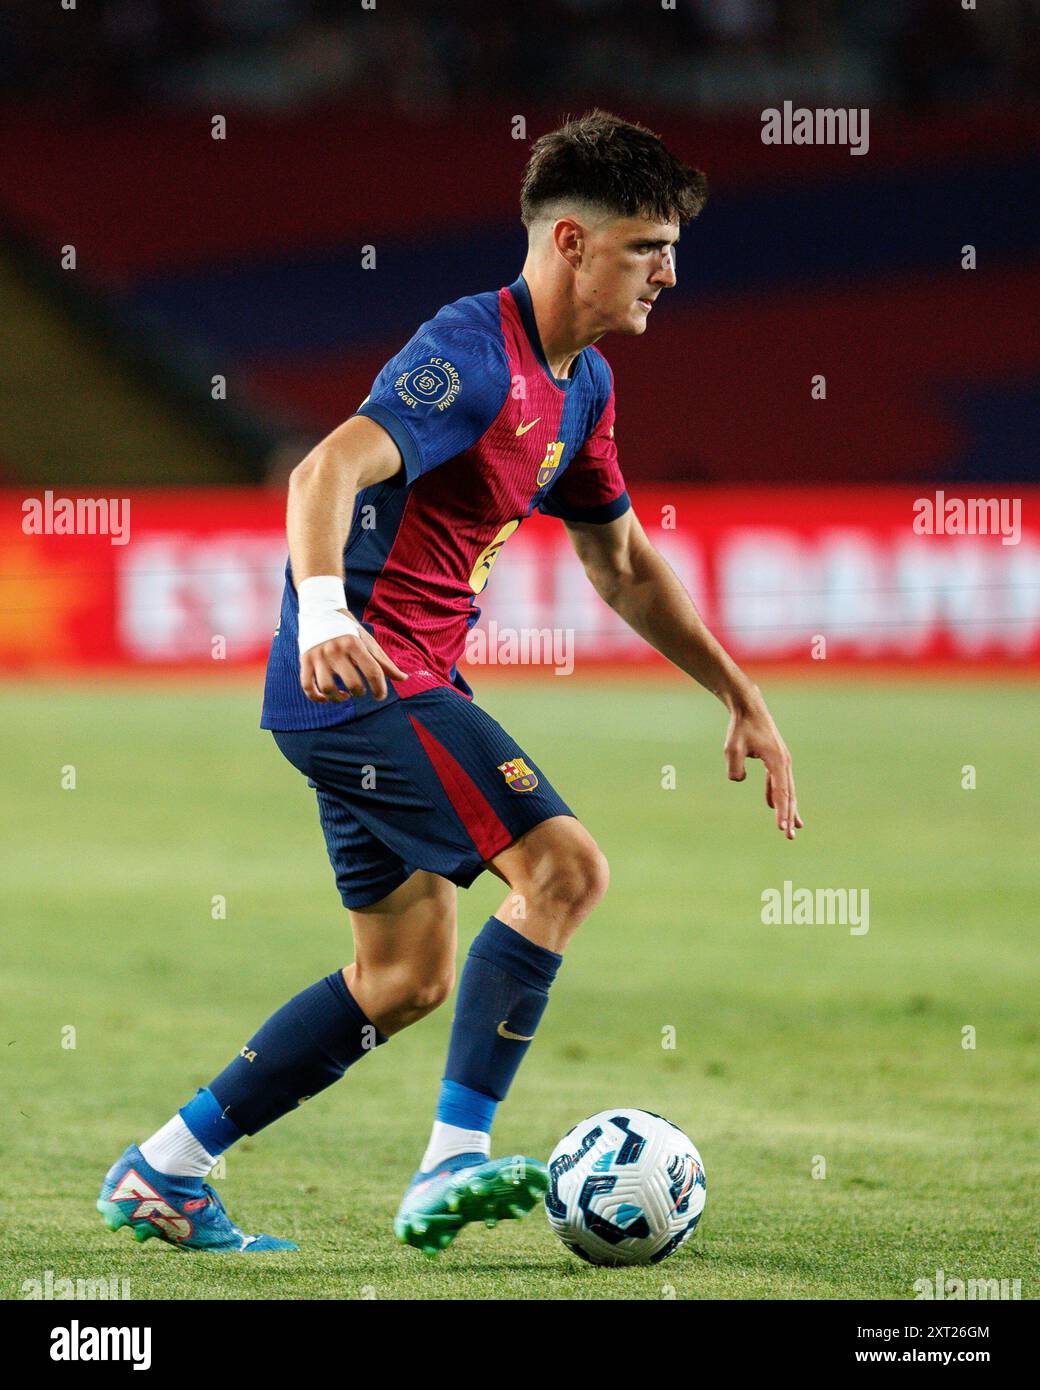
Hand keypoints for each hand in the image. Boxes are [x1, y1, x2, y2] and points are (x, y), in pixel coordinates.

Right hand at [300, 624, 407, 703]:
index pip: (373, 672)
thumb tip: (404, 679)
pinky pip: (307, 686)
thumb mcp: (367, 642)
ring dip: (338, 698)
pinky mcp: (305, 660)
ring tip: (344, 695)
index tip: (380, 696)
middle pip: (352, 683)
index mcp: (355, 644)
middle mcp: (336, 649)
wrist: (321, 611)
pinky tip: (326, 698)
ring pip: (328, 688)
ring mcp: (318, 656)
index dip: (380, 688)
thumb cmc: (349, 631)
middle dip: (359, 692)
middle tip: (359, 691)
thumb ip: (384, 662)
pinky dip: (316, 697)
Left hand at [724, 692, 803, 839]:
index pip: (781, 791)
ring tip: (793, 828)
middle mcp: (784, 762)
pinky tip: (774, 807)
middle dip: (789, 816)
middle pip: (789, 794)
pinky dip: (779, 796)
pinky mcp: (776, 761)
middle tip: (789, 837)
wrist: (749, 709)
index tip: (781, 827)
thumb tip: (739, 780)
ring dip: (789, 809)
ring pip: (787, 790)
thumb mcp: (732, 748)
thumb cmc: (741, 728)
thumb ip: (735, 768)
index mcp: (777, 761)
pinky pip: (779, 783)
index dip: (781, 811)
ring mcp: (782, 762)